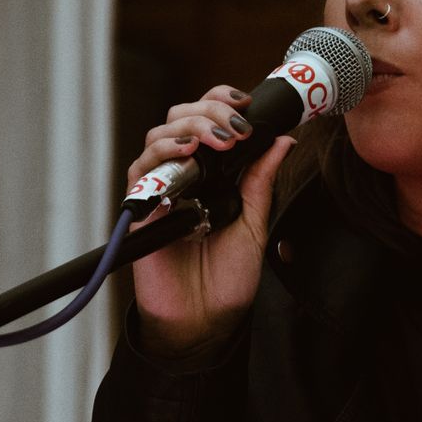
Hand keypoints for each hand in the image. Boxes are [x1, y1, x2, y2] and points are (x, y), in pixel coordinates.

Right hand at [126, 85, 294, 356]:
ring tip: (210, 143)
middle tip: (232, 129)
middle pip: (177, 118)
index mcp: (209, 171)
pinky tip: (183, 163)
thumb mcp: (255, 222)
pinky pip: (139, 176)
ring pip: (155, 139)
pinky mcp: (140, 213)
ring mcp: (158, 191)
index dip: (219, 101)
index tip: (244, 103)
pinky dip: (159, 162)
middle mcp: (181, 174)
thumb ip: (262, 181)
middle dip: (205, 113)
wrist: (207, 320)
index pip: (206, 119)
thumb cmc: (227, 276)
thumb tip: (282, 139)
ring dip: (184, 131)